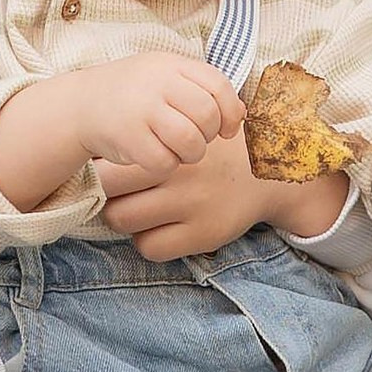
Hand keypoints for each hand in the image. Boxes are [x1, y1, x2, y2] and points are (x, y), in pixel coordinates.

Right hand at [81, 52, 239, 176]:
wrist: (82, 104)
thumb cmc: (134, 93)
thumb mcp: (165, 75)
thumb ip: (201, 87)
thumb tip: (242, 114)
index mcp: (171, 64)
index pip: (218, 84)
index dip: (230, 110)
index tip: (227, 128)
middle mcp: (157, 83)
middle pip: (207, 115)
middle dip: (209, 135)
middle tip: (196, 139)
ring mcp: (142, 110)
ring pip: (190, 141)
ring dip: (191, 153)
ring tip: (178, 150)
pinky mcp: (129, 138)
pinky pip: (165, 162)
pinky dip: (166, 165)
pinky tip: (156, 156)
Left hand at [97, 111, 270, 261]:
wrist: (270, 173)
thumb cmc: (216, 147)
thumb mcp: (188, 123)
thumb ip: (152, 130)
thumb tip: (100, 142)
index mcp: (173, 141)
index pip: (111, 157)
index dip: (100, 164)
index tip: (106, 165)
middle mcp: (179, 173)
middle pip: (108, 189)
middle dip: (105, 191)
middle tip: (118, 189)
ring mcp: (191, 206)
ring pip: (123, 220)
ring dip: (124, 216)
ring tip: (138, 207)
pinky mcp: (203, 235)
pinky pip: (151, 248)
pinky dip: (148, 241)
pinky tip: (160, 227)